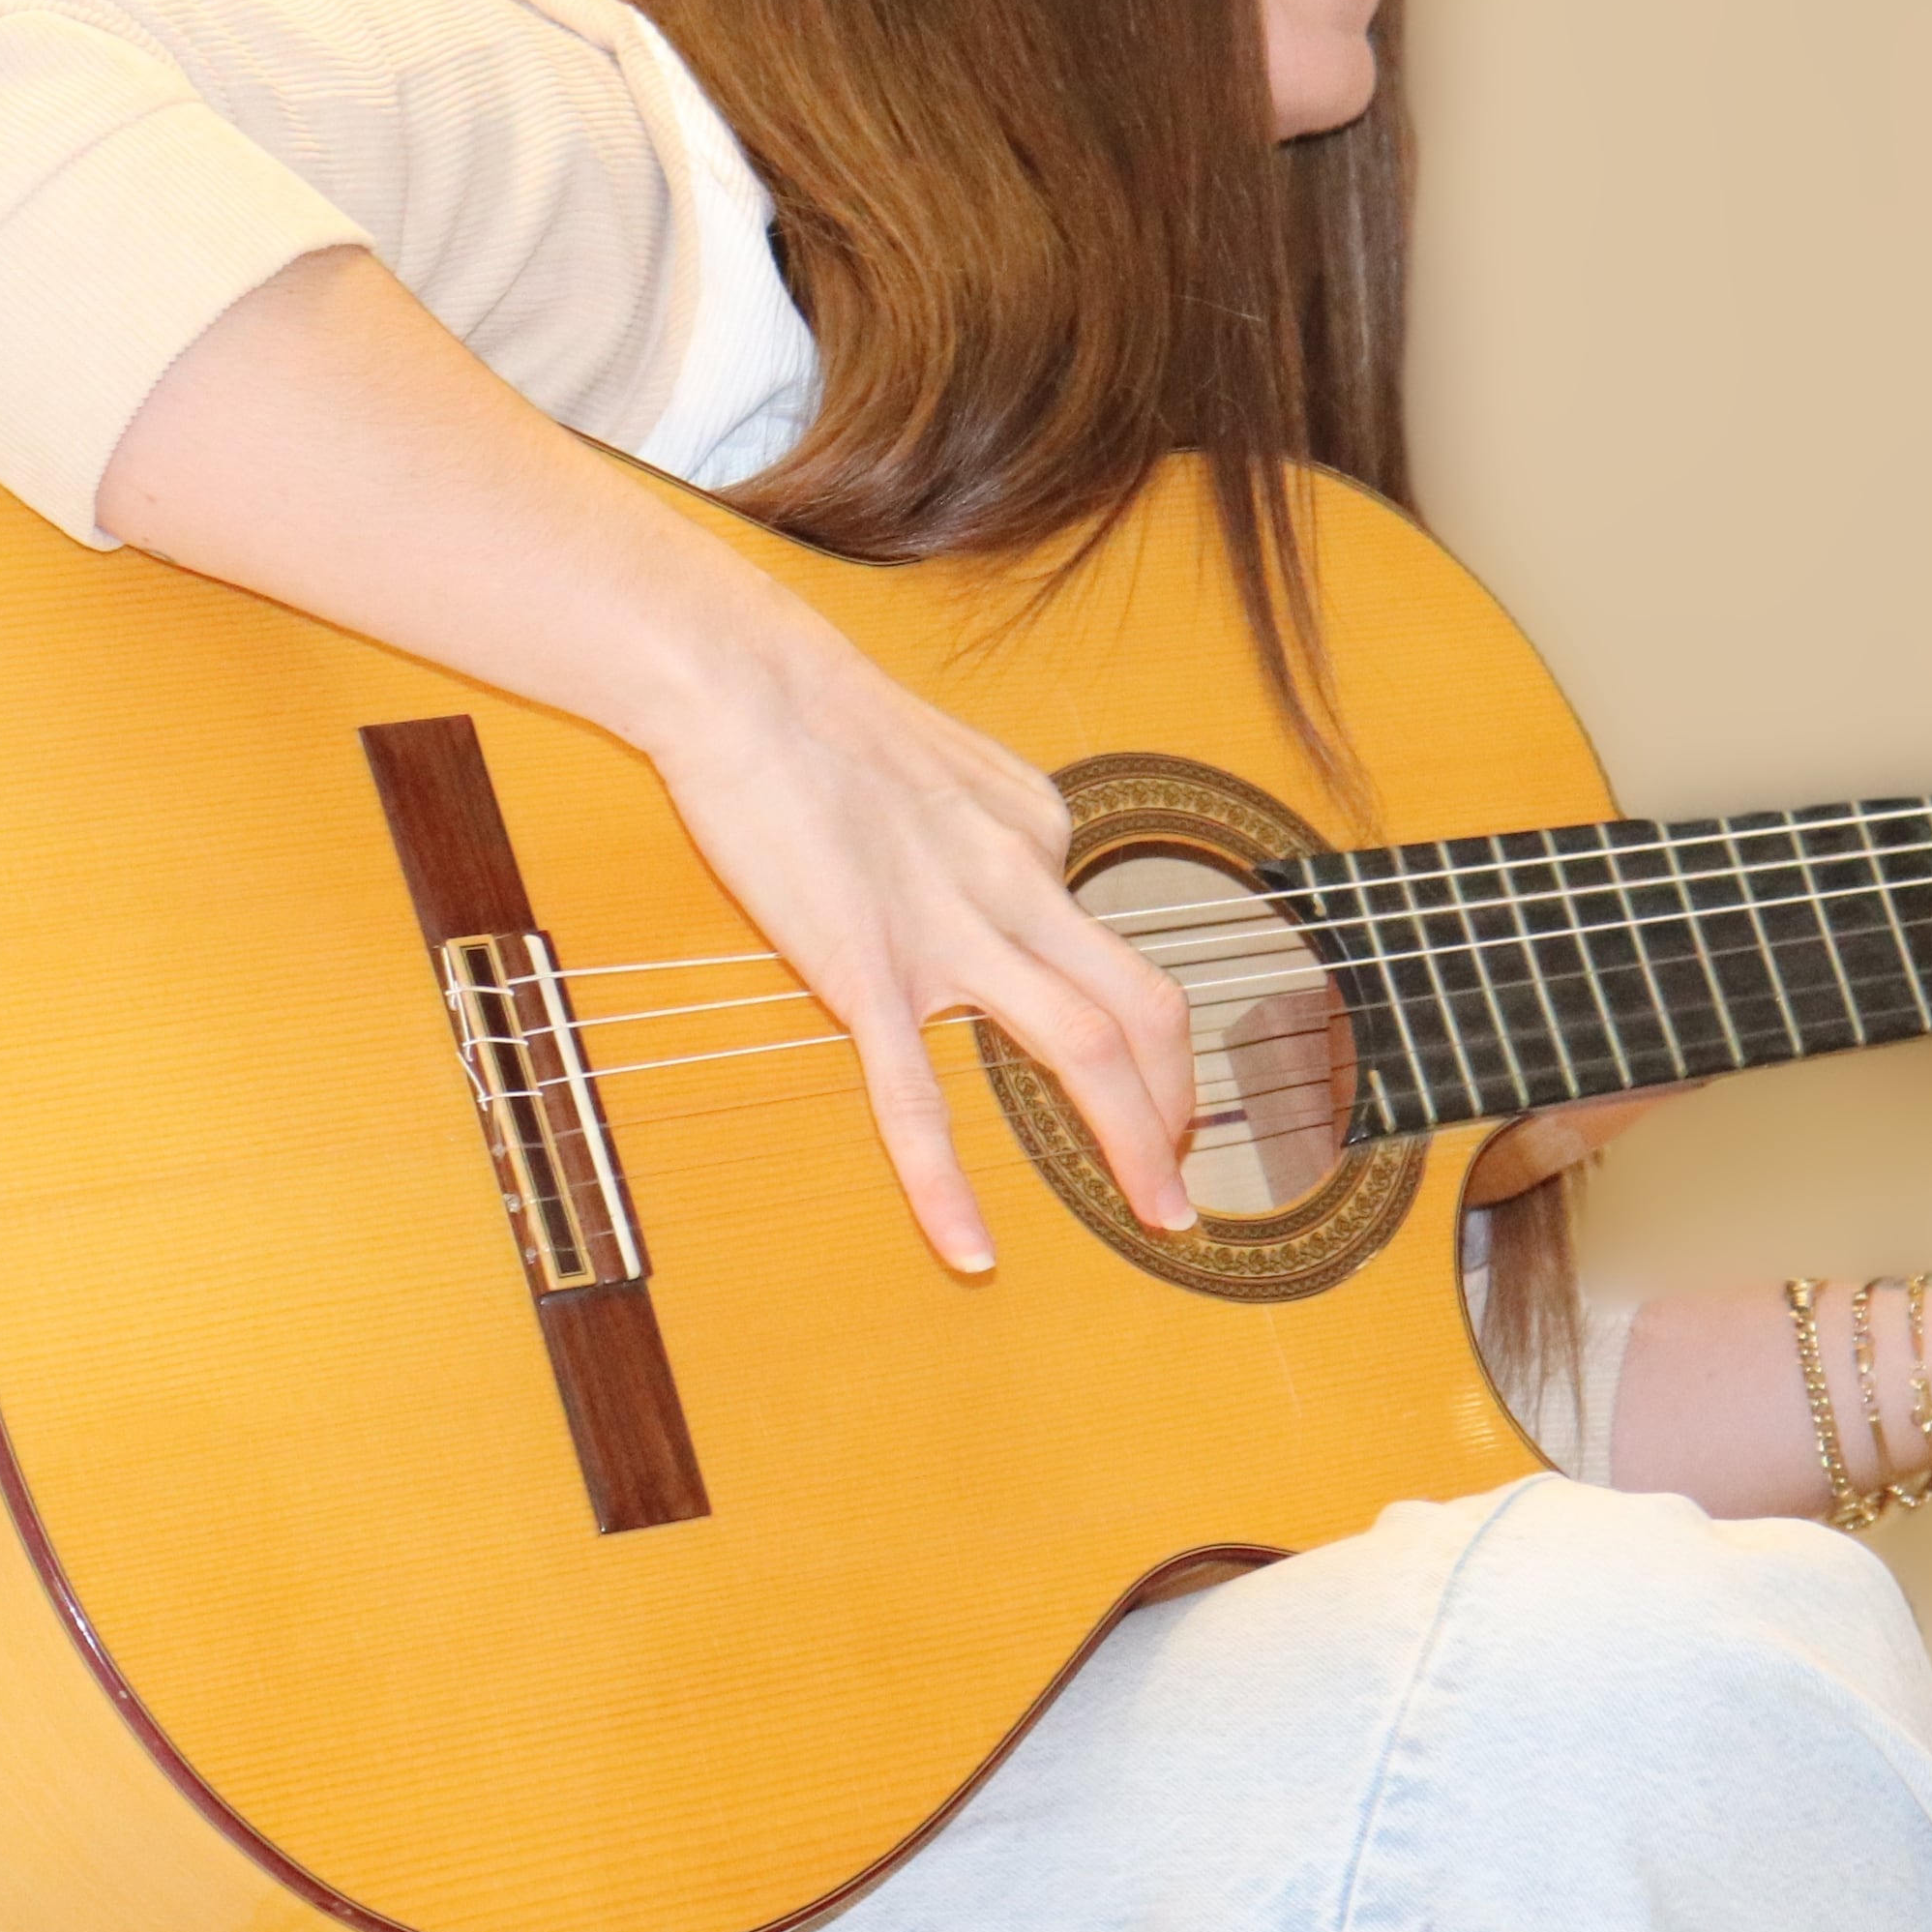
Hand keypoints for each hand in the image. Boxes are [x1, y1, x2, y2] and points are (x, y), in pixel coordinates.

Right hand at [635, 603, 1201, 1273]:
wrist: (742, 681)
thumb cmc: (819, 709)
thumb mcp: (949, 759)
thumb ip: (989, 825)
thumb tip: (1017, 869)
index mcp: (1036, 829)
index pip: (1096, 936)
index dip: (1116, 1015)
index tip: (1127, 1069)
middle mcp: (1018, 880)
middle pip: (1142, 1006)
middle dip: (1182, 1101)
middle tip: (1188, 1175)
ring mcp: (949, 931)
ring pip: (1081, 1048)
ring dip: (1134, 1140)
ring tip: (1162, 1213)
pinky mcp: (867, 972)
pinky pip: (916, 1098)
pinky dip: (948, 1185)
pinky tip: (971, 1251)